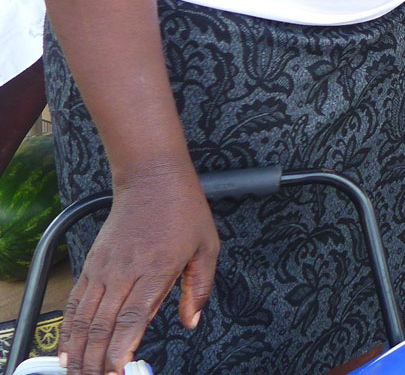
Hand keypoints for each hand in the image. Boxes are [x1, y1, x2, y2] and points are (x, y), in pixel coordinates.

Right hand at [60, 171, 217, 374]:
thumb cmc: (183, 210)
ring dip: (80, 352)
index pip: (133, 316)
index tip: (119, 370)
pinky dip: (68, 330)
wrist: (152, 178)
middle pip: (104, 326)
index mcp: (157, 268)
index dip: (122, 348)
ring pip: (85, 318)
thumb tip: (191, 321)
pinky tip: (67, 351)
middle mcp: (126, 271)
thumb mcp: (207, 245)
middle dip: (98, 361)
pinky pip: (75, 303)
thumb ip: (199, 287)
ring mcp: (105, 268)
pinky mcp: (92, 264)